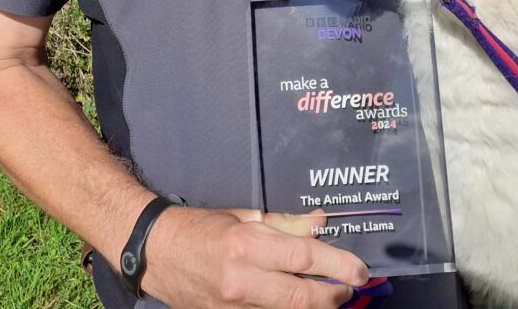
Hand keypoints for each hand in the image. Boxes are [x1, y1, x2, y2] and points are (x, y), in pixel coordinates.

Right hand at [141, 205, 367, 307]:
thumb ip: (286, 223)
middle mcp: (242, 280)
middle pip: (301, 299)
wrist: (157, 253)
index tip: (360, 270)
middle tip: (349, 288)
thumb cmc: (203, 228)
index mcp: (247, 245)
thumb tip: (321, 224)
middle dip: (334, 297)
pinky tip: (300, 305)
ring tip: (329, 297)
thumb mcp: (245, 217)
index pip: (304, 258)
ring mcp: (234, 308)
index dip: (337, 265)